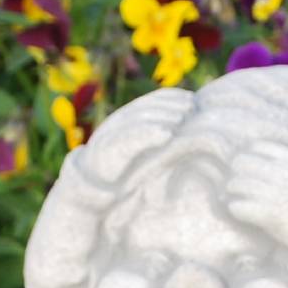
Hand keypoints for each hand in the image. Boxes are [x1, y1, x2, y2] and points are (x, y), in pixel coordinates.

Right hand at [78, 89, 194, 184]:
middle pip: (148, 105)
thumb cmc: (123, 173)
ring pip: (140, 118)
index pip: (153, 101)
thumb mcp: (145, 154)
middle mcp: (119, 122)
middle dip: (171, 104)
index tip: (194, 100)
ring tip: (183, 118)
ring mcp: (112, 133)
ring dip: (163, 116)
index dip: (173, 97)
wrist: (92, 190)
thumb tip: (186, 138)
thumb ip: (159, 142)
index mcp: (128, 119)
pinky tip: (167, 134)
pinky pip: (131, 137)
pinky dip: (150, 133)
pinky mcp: (108, 149)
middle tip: (193, 105)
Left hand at [227, 137, 287, 248]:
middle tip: (235, 180)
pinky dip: (235, 208)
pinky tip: (237, 210)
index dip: (250, 153)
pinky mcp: (267, 215)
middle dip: (237, 171)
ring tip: (231, 195)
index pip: (262, 147)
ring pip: (238, 184)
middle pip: (244, 163)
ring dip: (232, 189)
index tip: (248, 162)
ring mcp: (273, 194)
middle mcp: (281, 173)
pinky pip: (240, 206)